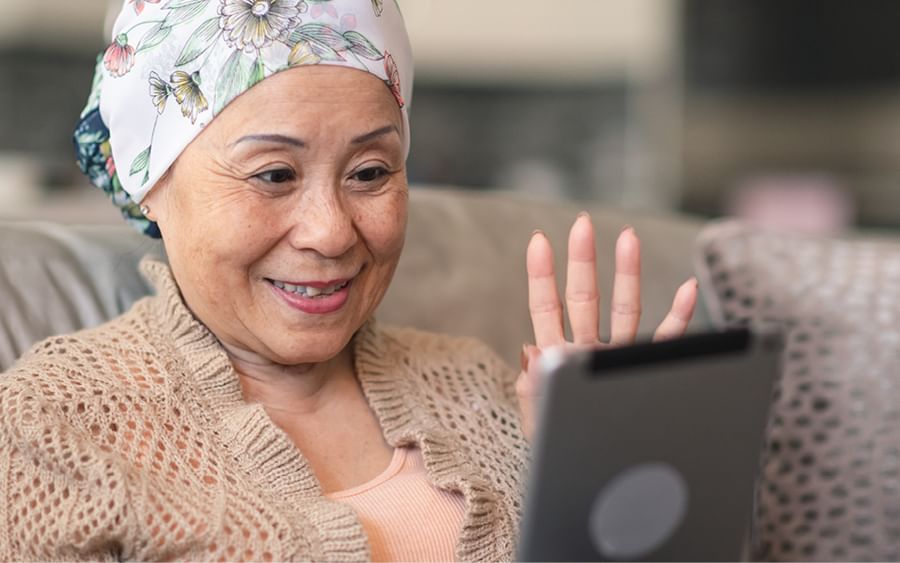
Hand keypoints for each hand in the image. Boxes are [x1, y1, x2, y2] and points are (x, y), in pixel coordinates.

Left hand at [516, 213, 697, 441]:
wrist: (589, 481)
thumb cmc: (558, 451)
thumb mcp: (538, 424)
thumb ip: (532, 390)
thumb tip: (530, 352)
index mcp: (556, 359)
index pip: (546, 308)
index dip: (541, 275)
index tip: (539, 240)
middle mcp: (587, 350)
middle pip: (583, 297)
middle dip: (582, 260)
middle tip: (582, 223)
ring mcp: (615, 357)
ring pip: (624, 307)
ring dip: (627, 273)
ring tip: (628, 236)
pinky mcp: (642, 370)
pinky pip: (664, 339)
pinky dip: (677, 316)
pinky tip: (687, 288)